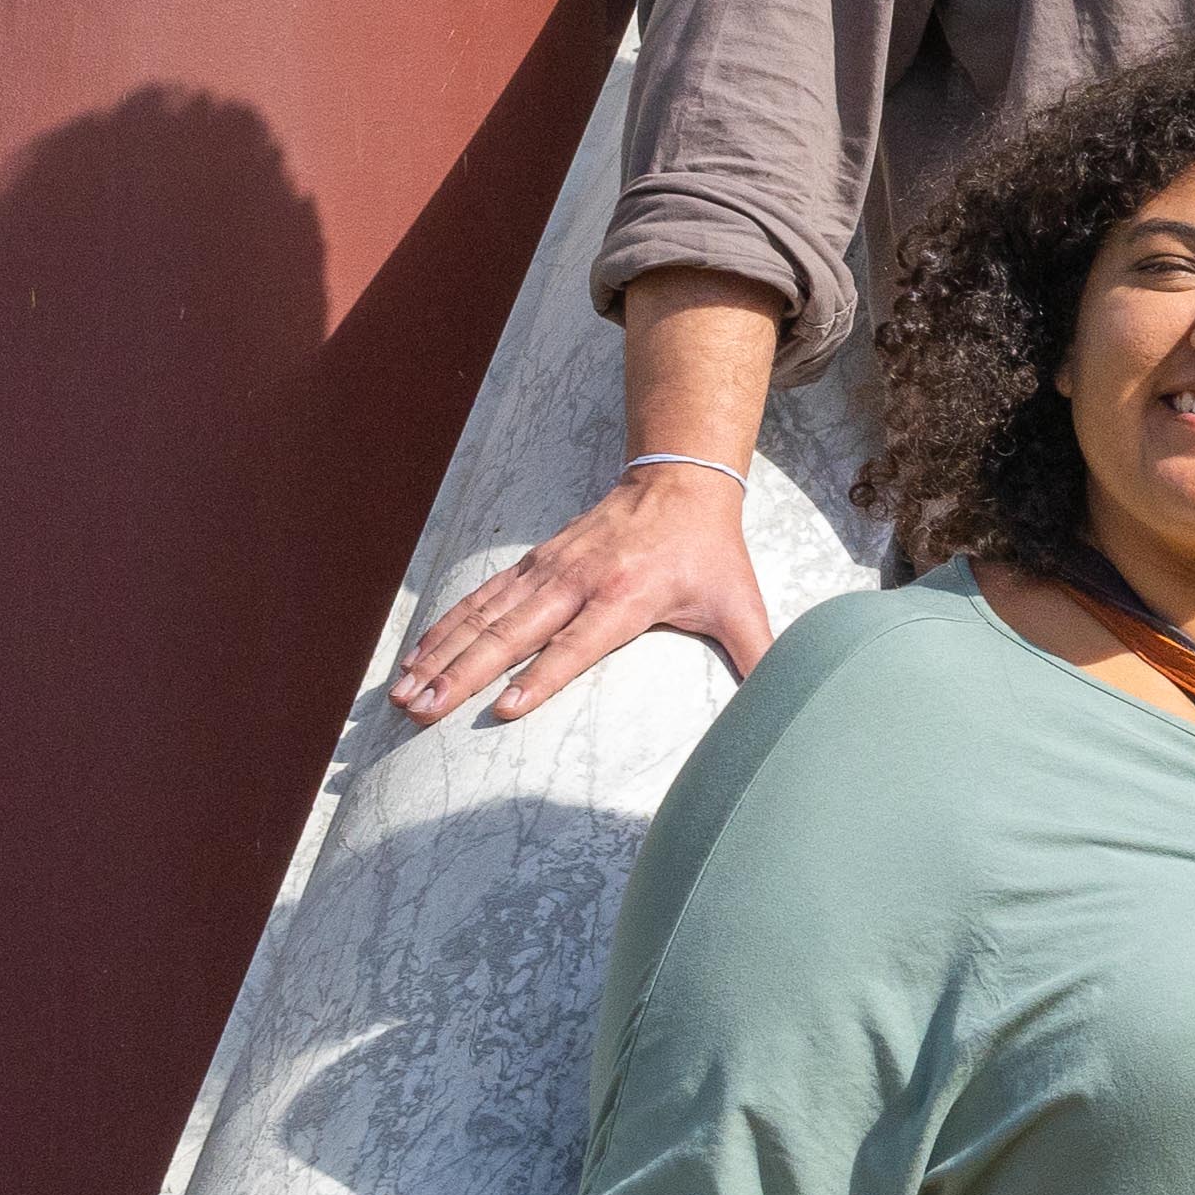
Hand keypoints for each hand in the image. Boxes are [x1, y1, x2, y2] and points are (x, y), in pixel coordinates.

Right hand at [389, 456, 773, 728]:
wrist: (678, 482)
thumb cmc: (710, 553)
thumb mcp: (740, 604)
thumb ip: (762, 656)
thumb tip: (792, 705)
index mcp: (626, 596)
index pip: (577, 645)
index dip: (541, 677)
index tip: (502, 709)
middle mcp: (577, 582)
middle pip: (511, 634)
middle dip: (462, 674)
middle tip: (421, 711)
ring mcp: (548, 571)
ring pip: (483, 617)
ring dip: (439, 656)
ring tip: (402, 694)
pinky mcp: (533, 565)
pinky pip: (480, 599)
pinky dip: (444, 627)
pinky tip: (415, 656)